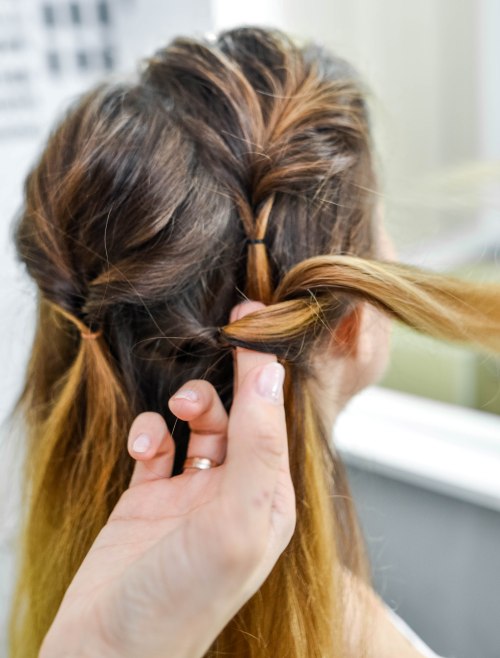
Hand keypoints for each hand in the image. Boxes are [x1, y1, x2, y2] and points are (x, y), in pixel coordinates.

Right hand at [40, 301, 295, 657]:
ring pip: (199, 424)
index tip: (253, 320)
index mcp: (269, 500)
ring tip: (177, 413)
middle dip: (220, 391)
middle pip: (238, 416)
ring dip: (187, 407)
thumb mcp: (236, 519)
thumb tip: (269, 373)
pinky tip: (143, 444)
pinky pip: (157, 444)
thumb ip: (257, 444)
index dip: (266, 368)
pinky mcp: (149, 499)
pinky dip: (150, 431)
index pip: (276, 418)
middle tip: (201, 385)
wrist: (108, 651)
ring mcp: (190, 496)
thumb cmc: (180, 600)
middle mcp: (234, 494)